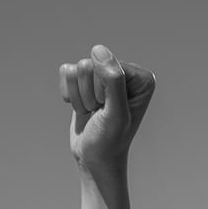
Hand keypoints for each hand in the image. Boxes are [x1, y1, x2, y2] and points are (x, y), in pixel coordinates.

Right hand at [60, 44, 154, 181]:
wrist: (95, 159)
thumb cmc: (110, 141)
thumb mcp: (115, 114)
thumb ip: (113, 81)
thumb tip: (99, 50)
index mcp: (141, 77)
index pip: (108, 66)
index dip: (103, 93)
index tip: (110, 112)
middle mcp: (125, 72)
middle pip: (90, 65)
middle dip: (90, 95)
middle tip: (100, 113)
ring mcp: (105, 75)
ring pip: (76, 68)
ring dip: (80, 97)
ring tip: (93, 112)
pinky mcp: (87, 80)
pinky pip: (66, 72)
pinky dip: (70, 94)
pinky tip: (83, 108)